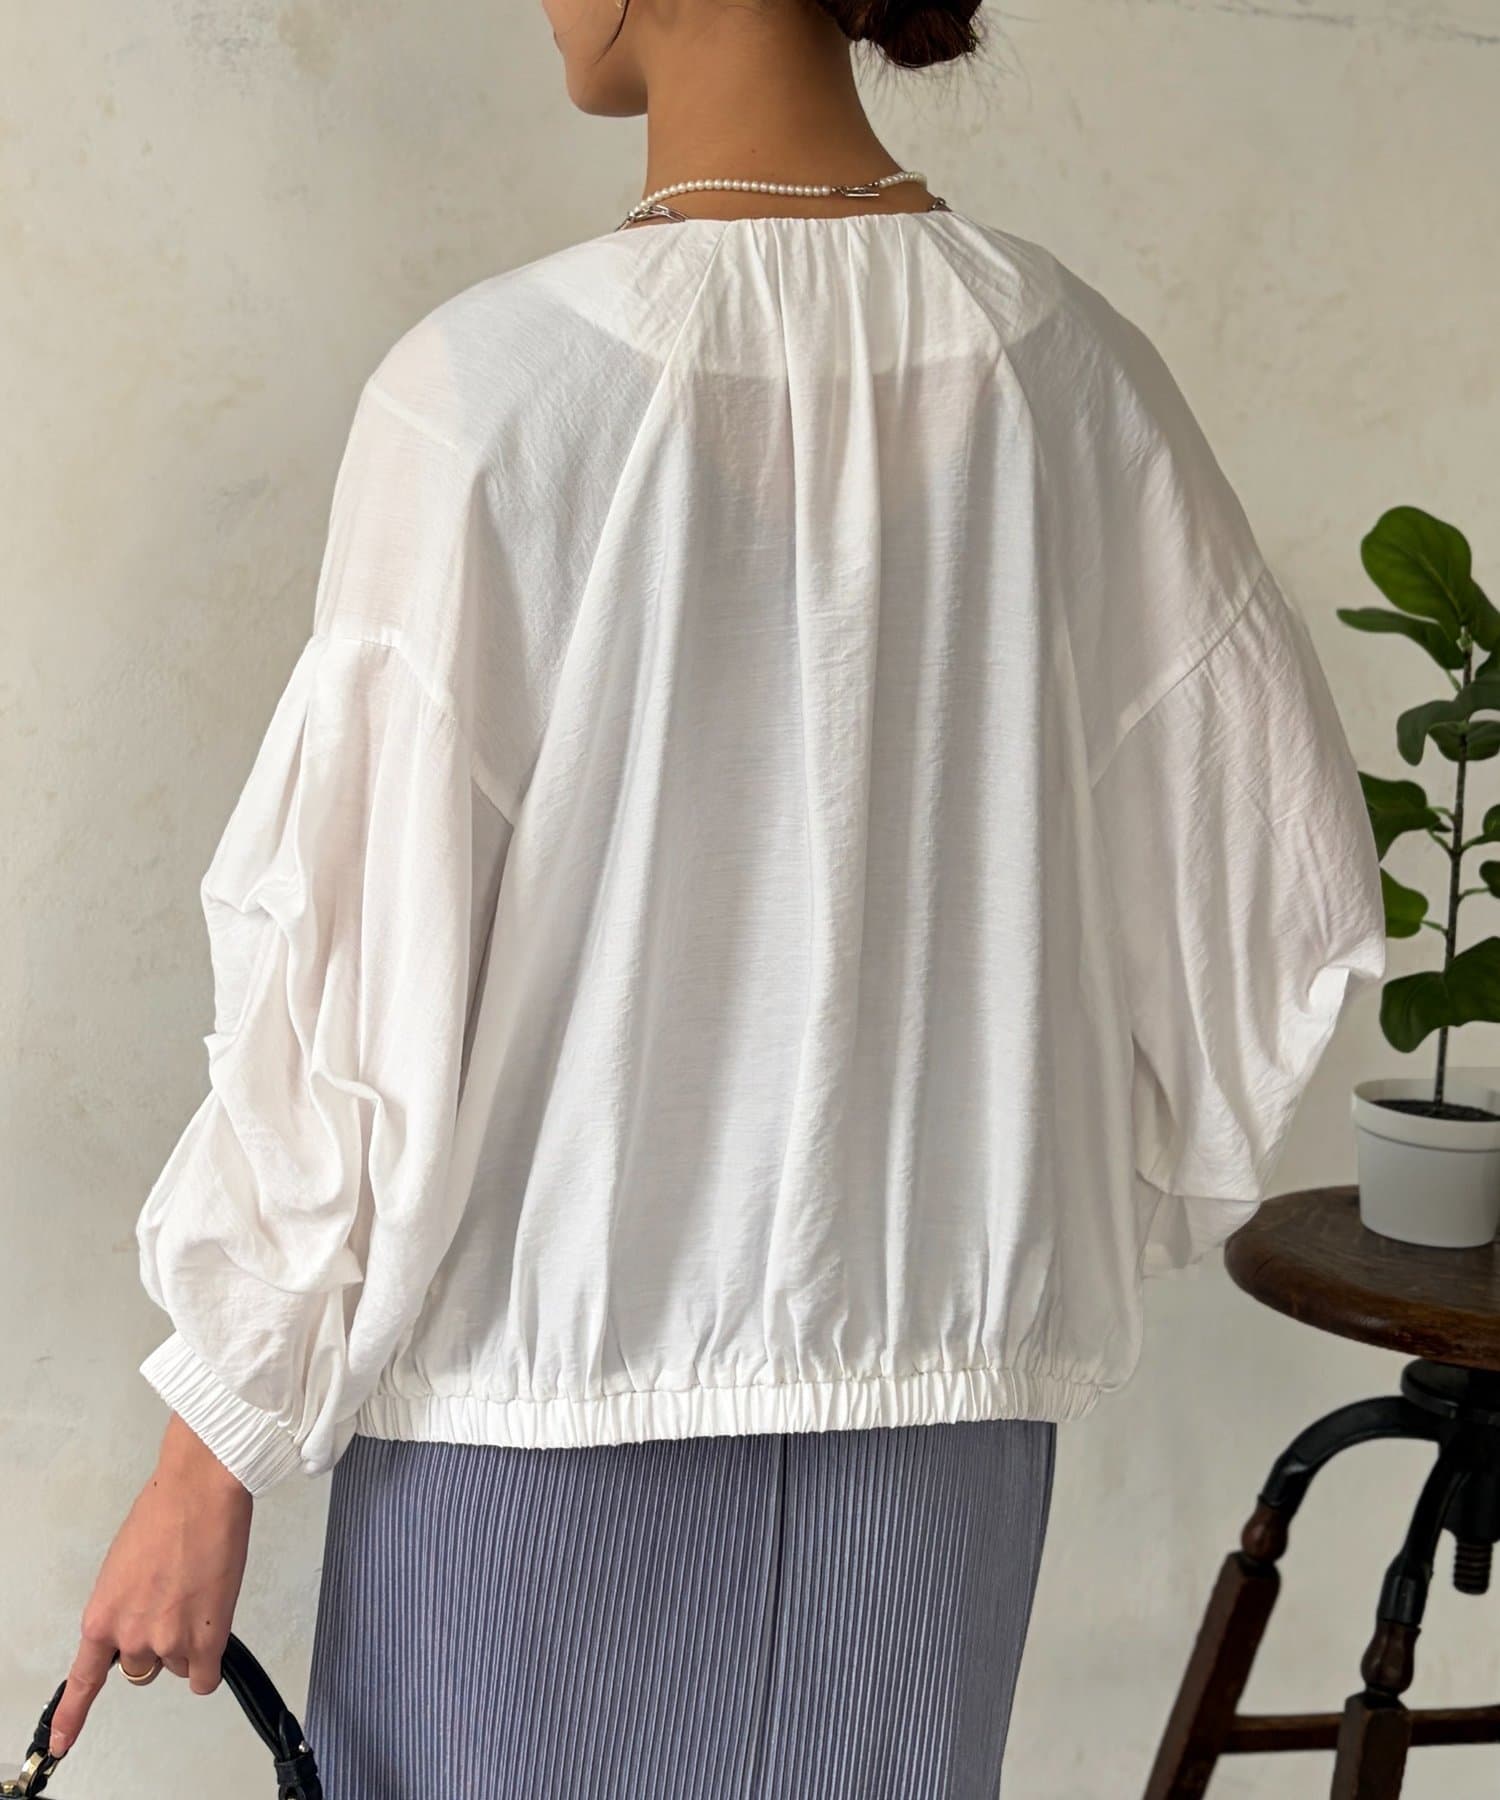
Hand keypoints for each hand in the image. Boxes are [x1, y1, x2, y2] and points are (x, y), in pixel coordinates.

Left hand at [49, 1414, 252, 1759]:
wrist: (200, 1491)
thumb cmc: (164, 1514)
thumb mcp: (123, 1568)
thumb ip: (125, 1607)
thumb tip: (141, 1622)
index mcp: (101, 1617)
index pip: (82, 1681)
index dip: (70, 1719)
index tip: (60, 1745)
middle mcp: (130, 1637)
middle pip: (141, 1667)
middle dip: (157, 1643)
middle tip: (173, 1603)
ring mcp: (169, 1642)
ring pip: (177, 1665)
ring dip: (189, 1641)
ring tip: (199, 1595)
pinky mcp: (207, 1639)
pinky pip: (204, 1677)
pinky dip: (209, 1661)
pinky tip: (214, 1628)